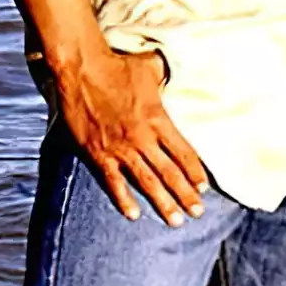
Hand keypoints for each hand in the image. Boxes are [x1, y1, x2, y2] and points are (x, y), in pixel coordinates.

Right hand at [57, 48, 209, 226]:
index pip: (184, 152)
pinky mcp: (99, 154)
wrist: (82, 69)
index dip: (194, 172)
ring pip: (147, 182)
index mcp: (158, 119)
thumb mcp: (149, 68)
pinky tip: (133, 215)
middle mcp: (143, 138)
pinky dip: (123, 200)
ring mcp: (121, 149)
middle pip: (170, 172)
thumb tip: (174, 73)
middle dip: (186, 195)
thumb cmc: (117, 66)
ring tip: (175, 220)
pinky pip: (114, 182)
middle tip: (197, 213)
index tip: (203, 187)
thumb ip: (165, 76)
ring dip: (162, 203)